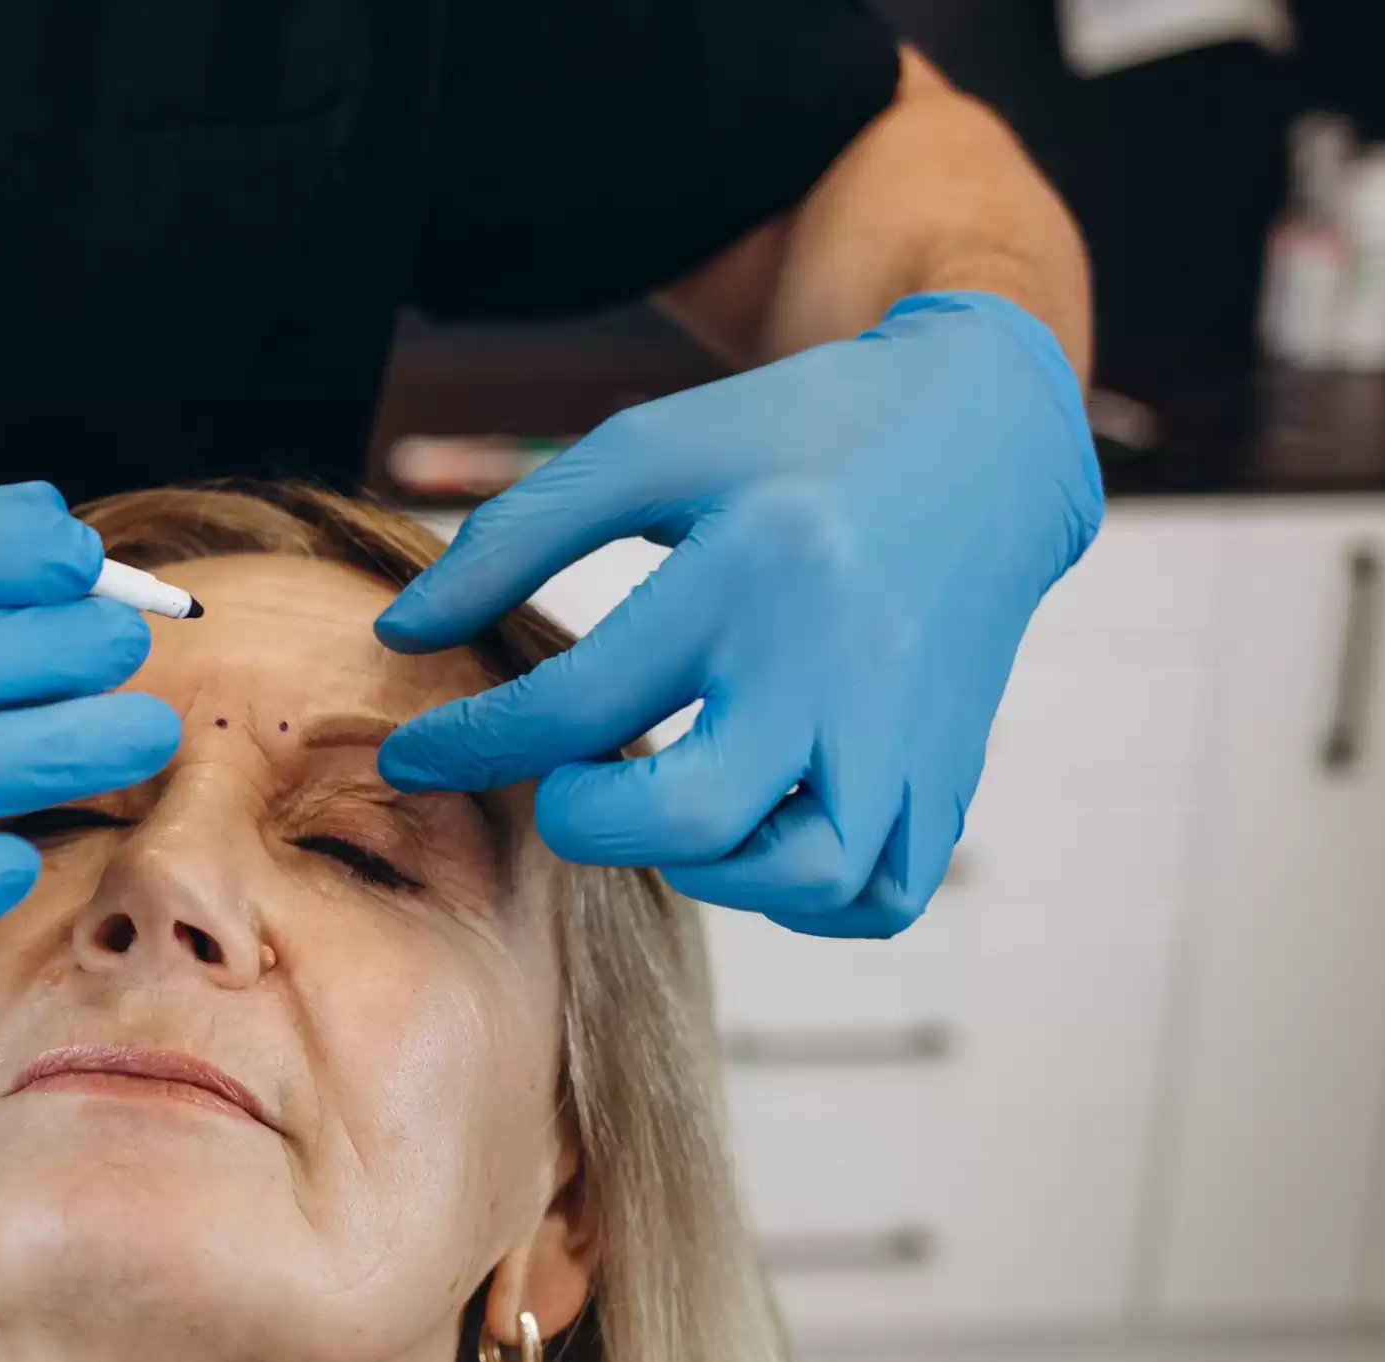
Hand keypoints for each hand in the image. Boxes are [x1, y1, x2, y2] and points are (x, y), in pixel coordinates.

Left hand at [374, 291, 1102, 936]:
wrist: (984, 438)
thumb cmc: (791, 443)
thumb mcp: (649, 450)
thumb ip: (512, 537)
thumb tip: (400, 637)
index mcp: (756, 571)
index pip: (579, 703)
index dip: (470, 743)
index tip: (412, 754)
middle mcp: (842, 665)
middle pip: (698, 816)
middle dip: (593, 821)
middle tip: (567, 784)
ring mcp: (910, 733)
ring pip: (806, 879)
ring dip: (706, 864)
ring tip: (672, 797)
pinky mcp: (950, 778)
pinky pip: (875, 899)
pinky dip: (801, 896)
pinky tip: (753, 831)